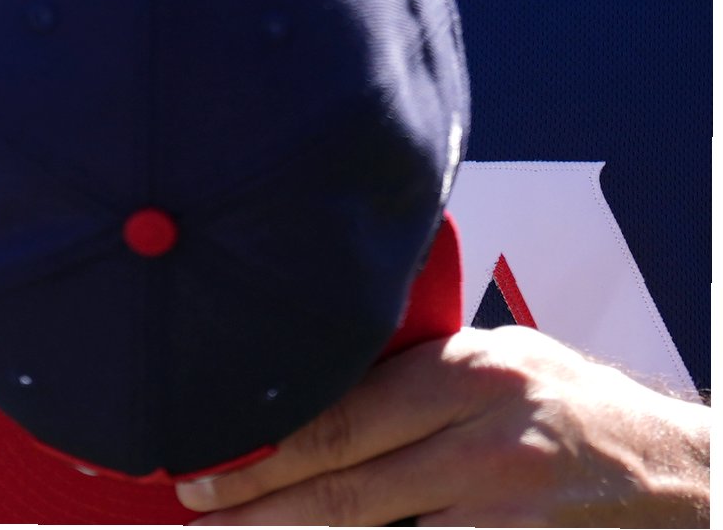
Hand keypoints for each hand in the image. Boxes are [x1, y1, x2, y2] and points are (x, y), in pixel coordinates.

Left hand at [174, 327, 708, 525]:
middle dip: (258, 505)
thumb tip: (321, 382)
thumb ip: (419, 369)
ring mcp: (503, 512)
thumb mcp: (499, 356)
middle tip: (197, 513)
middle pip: (346, 486)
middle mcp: (483, 442)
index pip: (344, 415)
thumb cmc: (571, 402)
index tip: (206, 462)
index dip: (266, 447)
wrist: (673, 471)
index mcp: (469, 373)